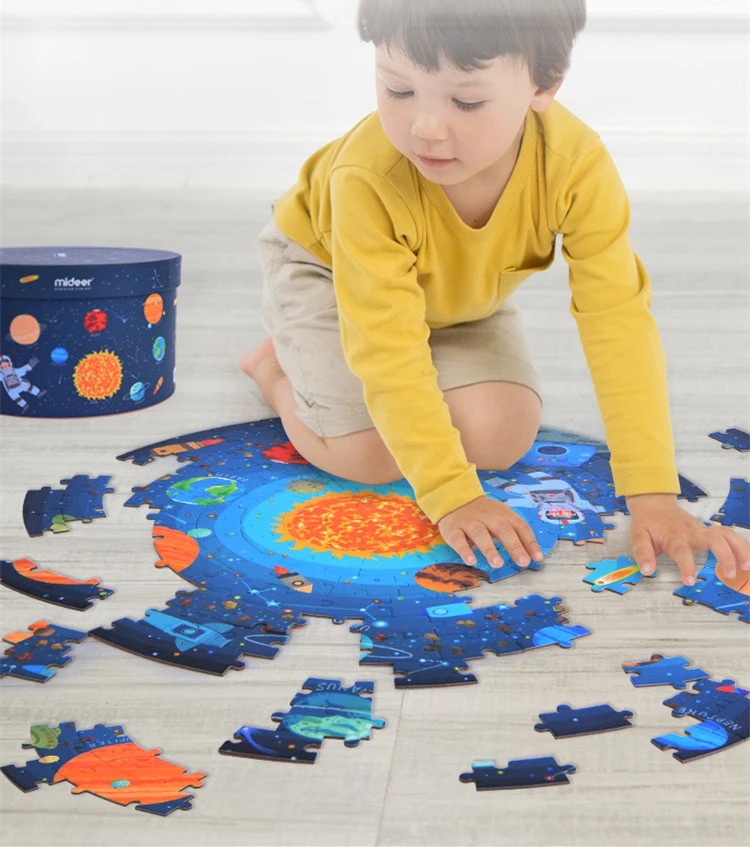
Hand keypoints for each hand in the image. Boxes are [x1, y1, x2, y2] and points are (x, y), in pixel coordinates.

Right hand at [437, 495, 543, 568]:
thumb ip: (515, 534)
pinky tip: (471, 561)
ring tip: (497, 564)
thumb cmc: (483, 515)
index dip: (529, 542)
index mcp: (503, 513)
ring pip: (480, 533)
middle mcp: (487, 516)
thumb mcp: (500, 518)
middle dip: (513, 546)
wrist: (453, 499)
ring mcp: (469, 522)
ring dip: (489, 549)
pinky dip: (465, 550)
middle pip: (502, 529)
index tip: (537, 558)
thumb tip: (534, 556)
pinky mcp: (452, 529)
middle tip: (522, 562)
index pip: (519, 526)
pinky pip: (458, 539)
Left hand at [627, 493, 749, 584]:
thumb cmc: (648, 521)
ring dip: (739, 549)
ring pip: (726, 534)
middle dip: (725, 555)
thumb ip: (643, 553)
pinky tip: (747, 557)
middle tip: (730, 573)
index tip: (689, 580)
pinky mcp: (708, 530)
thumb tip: (647, 570)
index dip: (686, 566)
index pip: (682, 552)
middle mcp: (691, 532)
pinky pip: (728, 534)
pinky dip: (741, 544)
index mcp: (674, 537)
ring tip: (746, 566)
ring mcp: (702, 530)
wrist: (654, 503)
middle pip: (714, 539)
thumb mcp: (638, 536)